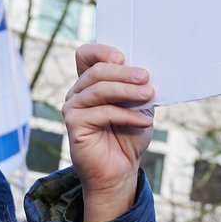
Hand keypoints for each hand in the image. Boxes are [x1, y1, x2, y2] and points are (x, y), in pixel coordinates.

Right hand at [65, 43, 155, 221]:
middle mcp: (77, 92)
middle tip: (146, 78)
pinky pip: (102, 112)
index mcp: (90, 83)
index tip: (124, 57)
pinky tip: (144, 120)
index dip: (102, 51)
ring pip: (99, 88)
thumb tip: (144, 74)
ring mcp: (72, 107)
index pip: (86, 55)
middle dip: (124, 73)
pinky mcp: (73, 124)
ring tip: (148, 96)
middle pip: (96, 70)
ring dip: (127, 91)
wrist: (120, 171)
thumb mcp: (138, 107)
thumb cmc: (128, 137)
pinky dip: (127, 114)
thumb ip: (136, 89)